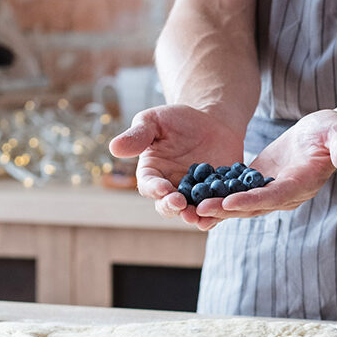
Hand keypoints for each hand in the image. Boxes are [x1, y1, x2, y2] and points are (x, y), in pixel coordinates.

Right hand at [109, 105, 243, 228]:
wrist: (212, 122)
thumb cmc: (177, 120)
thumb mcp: (155, 121)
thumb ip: (138, 135)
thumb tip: (114, 148)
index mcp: (152, 174)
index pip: (149, 185)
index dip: (155, 188)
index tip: (163, 188)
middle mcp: (171, 189)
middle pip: (168, 206)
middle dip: (172, 207)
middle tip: (180, 204)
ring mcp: (194, 196)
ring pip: (192, 213)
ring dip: (194, 216)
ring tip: (197, 216)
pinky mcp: (216, 197)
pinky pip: (216, 209)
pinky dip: (218, 213)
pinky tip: (222, 211)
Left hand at [194, 110, 336, 221]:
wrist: (328, 135)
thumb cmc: (335, 131)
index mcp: (303, 183)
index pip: (276, 196)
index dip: (252, 201)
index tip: (229, 203)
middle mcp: (286, 193)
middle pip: (253, 206)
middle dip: (226, 209)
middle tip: (198, 210)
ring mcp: (272, 191)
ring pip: (241, 203)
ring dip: (217, 207)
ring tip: (190, 208)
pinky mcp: (261, 182)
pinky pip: (237, 192)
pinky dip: (218, 195)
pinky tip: (194, 194)